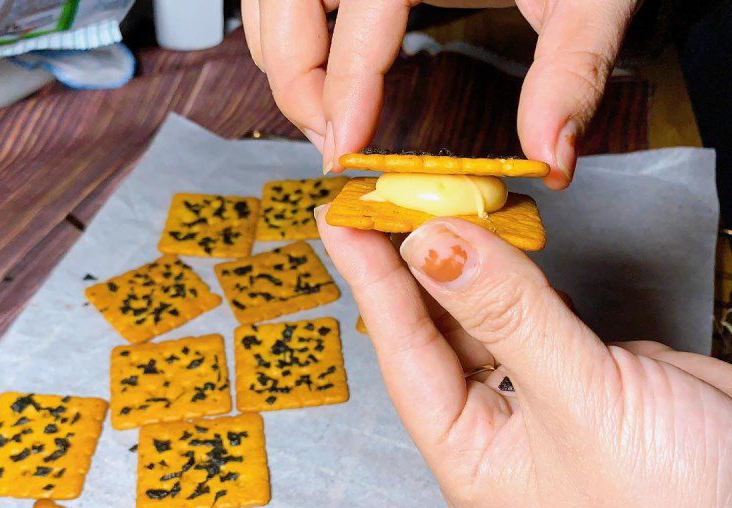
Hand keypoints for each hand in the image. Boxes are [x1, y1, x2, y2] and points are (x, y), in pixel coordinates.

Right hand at [241, 0, 638, 188]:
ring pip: (271, 5)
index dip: (341, 91)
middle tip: (336, 147)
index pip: (357, 15)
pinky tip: (326, 77)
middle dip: (299, 88)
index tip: (345, 154)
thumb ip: (571, 69)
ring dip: (286, 66)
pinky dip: (288, 40)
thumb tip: (552, 158)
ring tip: (329, 122)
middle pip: (285, 9)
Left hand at [315, 207, 731, 507]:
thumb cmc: (679, 504)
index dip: (371, 280)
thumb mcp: (583, 401)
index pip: (404, 355)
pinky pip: (530, 316)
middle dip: (405, 266)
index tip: (340, 217)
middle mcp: (492, 432)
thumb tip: (431, 244)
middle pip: (432, 337)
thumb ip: (508, 315)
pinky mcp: (583, 379)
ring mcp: (539, 404)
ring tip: (425, 204)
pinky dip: (514, 277)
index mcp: (469, 457)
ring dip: (458, 266)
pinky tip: (490, 242)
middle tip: (379, 196)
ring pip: (480, 322)